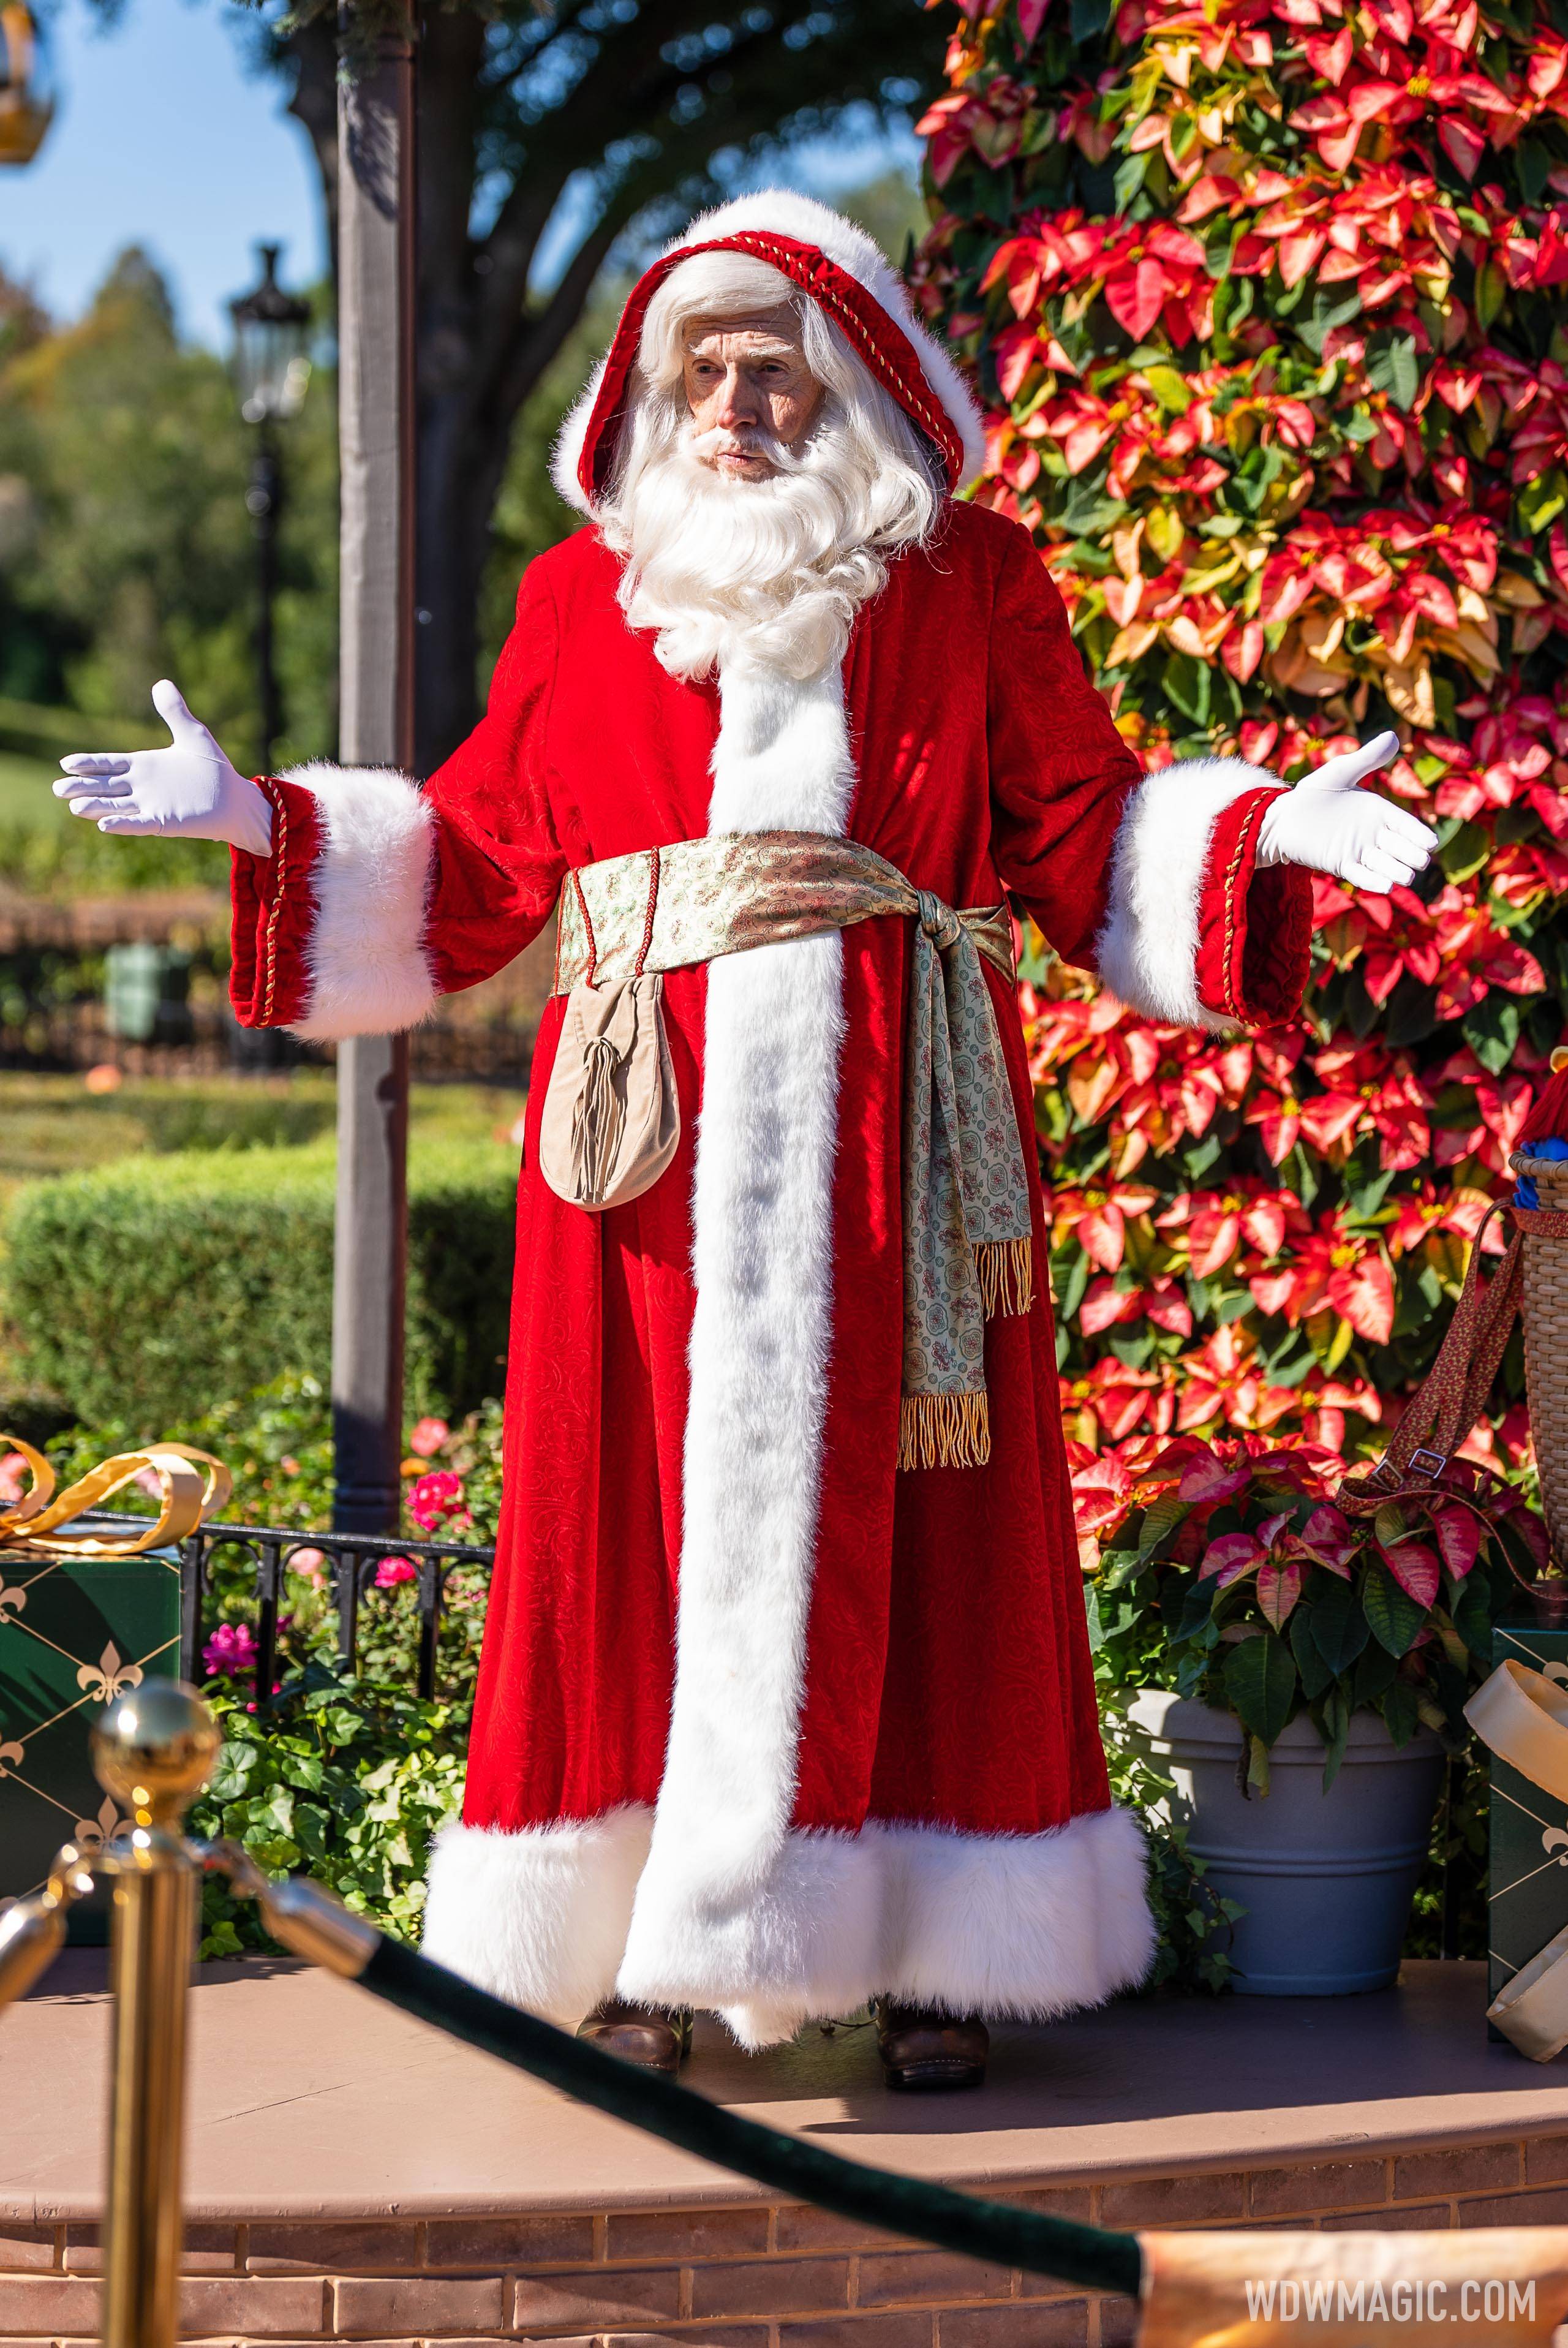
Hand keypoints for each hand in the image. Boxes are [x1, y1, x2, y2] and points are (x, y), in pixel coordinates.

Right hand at [53, 680, 273, 856]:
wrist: (236, 799)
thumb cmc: (214, 769)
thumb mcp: (193, 735)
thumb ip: (175, 712)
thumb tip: (161, 683)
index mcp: (143, 765)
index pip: (109, 764)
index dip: (88, 764)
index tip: (66, 764)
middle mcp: (141, 786)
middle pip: (104, 786)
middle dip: (82, 787)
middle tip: (57, 789)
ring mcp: (151, 805)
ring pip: (116, 806)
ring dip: (96, 807)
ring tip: (74, 807)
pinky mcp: (164, 822)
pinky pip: (139, 823)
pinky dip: (123, 824)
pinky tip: (104, 825)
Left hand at [1255, 730, 1437, 895]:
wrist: (1282, 816)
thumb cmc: (1312, 793)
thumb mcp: (1340, 772)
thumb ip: (1366, 758)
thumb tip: (1393, 735)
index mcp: (1379, 812)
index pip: (1407, 826)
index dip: (1419, 835)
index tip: (1430, 843)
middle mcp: (1373, 834)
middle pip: (1402, 849)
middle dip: (1412, 856)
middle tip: (1420, 861)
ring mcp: (1358, 851)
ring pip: (1386, 865)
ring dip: (1397, 871)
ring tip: (1406, 876)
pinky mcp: (1340, 864)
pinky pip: (1362, 876)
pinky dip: (1374, 882)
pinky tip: (1386, 886)